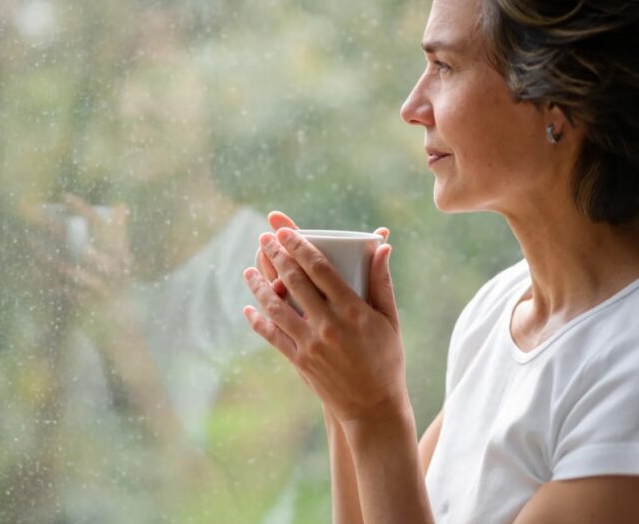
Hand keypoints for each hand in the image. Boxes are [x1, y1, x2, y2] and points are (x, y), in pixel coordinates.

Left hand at [23, 194, 132, 307]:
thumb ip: (120, 230)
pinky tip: (31, 268)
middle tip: (36, 218)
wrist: (124, 312)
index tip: (63, 196)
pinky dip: (45, 279)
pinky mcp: (85, 302)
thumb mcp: (124, 252)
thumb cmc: (120, 275)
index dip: (83, 209)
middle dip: (56, 231)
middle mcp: (112, 269)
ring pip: (68, 270)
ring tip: (30, 241)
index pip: (101, 225)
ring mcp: (98, 287)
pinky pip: (61, 289)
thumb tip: (120, 204)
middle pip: (80, 245)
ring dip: (46, 256)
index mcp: (120, 252)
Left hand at [243, 221, 406, 425]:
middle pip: (294, 281)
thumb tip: (383, 246)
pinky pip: (272, 336)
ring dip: (259, 285)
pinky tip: (249, 308)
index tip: (285, 230)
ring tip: (249, 270)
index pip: (320, 268)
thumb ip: (382, 282)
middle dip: (276, 256)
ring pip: (276, 307)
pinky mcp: (300, 361)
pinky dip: (258, 321)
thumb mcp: (390, 320)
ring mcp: (311, 344)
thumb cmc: (386, 360)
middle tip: (264, 238)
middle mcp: (329, 325)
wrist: (373, 408)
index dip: (299, 245)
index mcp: (353, 311)